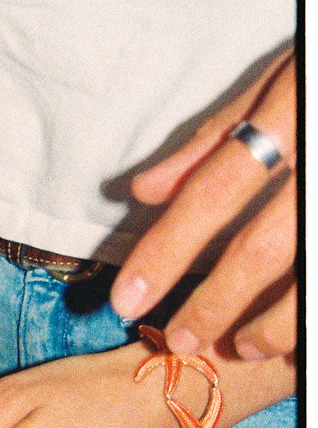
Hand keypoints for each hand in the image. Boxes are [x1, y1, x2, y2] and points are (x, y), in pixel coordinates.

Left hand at [110, 48, 295, 361]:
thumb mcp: (278, 81)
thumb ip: (213, 139)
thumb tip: (144, 191)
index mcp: (293, 116)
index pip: (215, 192)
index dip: (167, 250)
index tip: (128, 297)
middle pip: (262, 247)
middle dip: (214, 302)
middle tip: (178, 338)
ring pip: (312, 278)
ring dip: (274, 324)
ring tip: (240, 346)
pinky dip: (311, 316)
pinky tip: (294, 340)